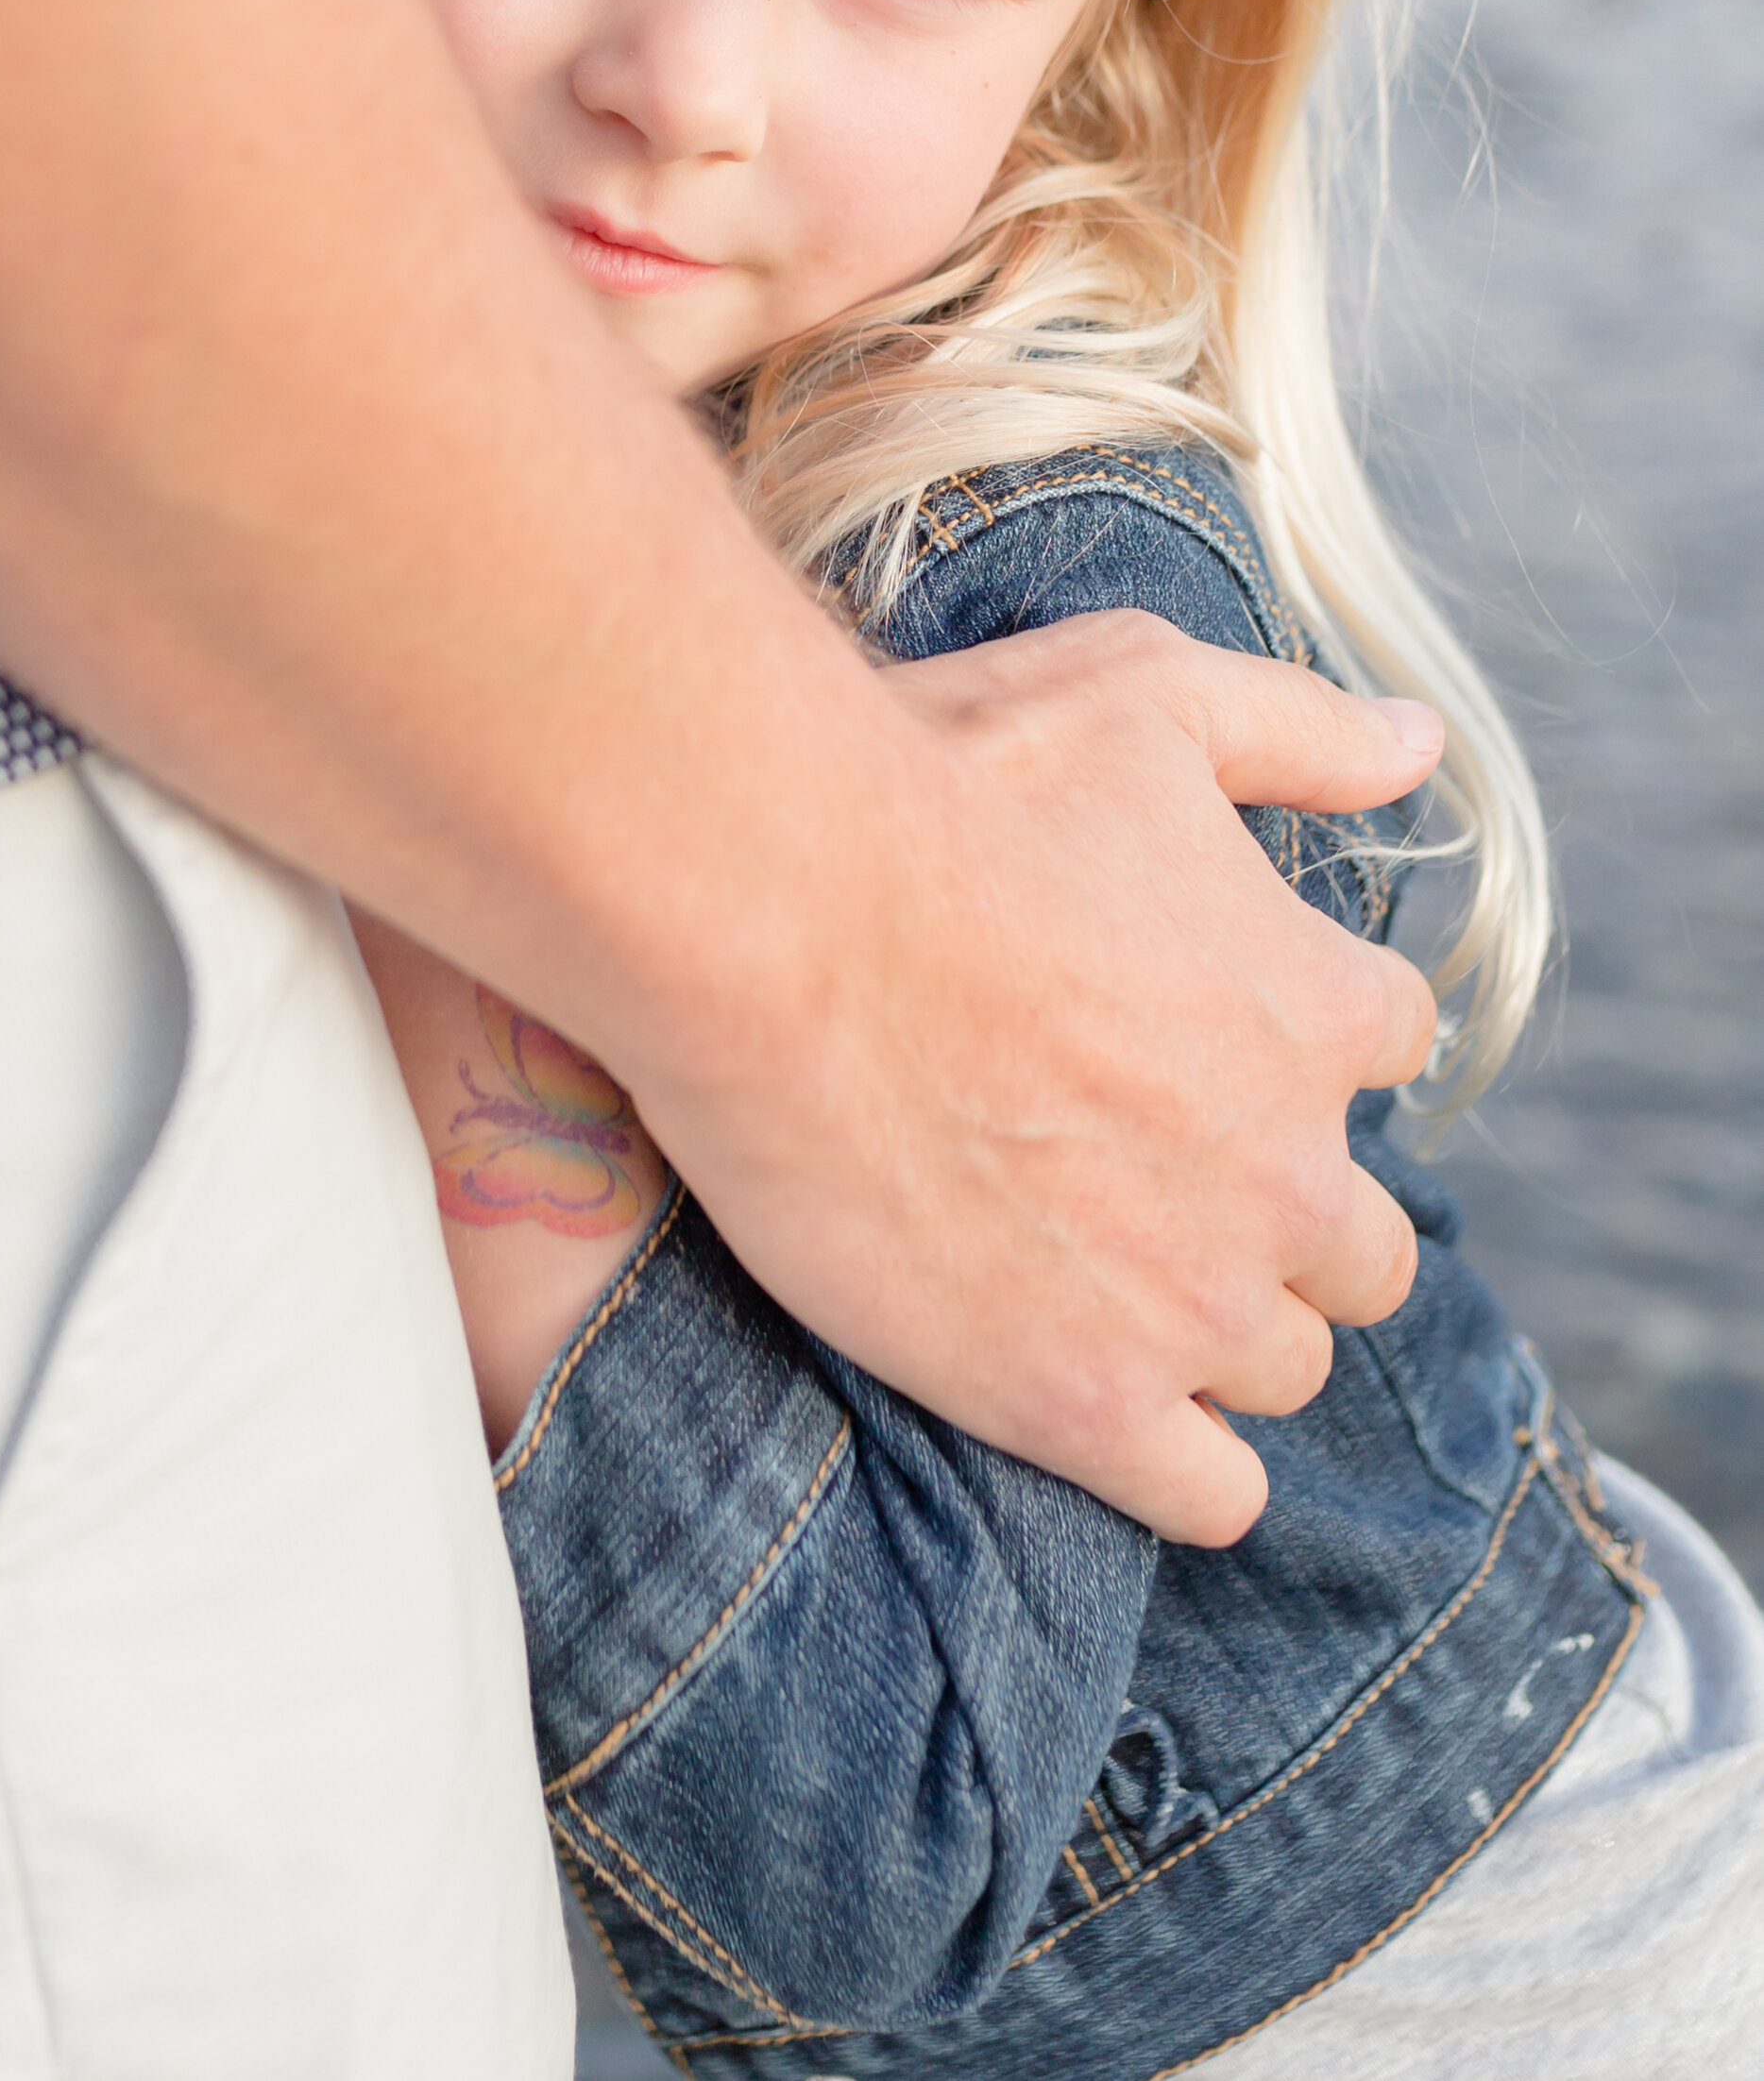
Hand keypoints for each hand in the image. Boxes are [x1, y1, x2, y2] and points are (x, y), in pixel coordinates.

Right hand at [617, 612, 1437, 1546]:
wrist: (771, 906)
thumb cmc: (944, 779)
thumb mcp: (1144, 694)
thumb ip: (1301, 728)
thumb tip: (1419, 743)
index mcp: (1320, 1009)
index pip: (1388, 1048)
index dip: (1296, 1036)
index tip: (1202, 1027)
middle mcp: (1290, 1172)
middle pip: (1363, 1246)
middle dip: (1280, 1211)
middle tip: (1152, 1169)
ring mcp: (1194, 1303)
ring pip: (1286, 1367)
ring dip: (1223, 1330)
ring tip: (1105, 1278)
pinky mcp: (1084, 1401)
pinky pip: (1212, 1497)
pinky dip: (1182, 1467)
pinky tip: (1104, 1402)